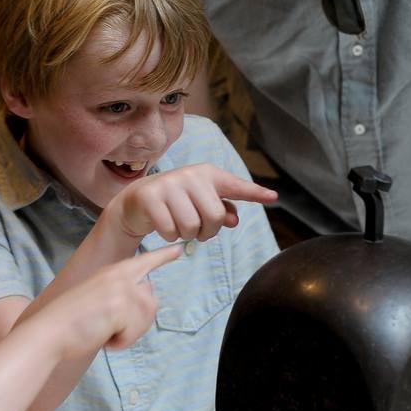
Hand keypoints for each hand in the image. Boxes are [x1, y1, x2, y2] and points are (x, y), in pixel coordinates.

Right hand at [48, 245, 177, 358]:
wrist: (49, 331)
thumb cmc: (69, 322)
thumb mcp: (97, 298)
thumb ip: (120, 294)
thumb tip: (147, 293)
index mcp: (111, 272)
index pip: (144, 261)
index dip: (163, 256)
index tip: (180, 249)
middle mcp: (118, 276)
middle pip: (152, 300)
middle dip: (138, 321)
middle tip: (111, 329)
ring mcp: (120, 290)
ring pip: (146, 317)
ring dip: (128, 333)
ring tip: (103, 331)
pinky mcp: (119, 306)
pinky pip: (134, 332)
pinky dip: (121, 342)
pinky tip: (102, 337)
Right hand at [109, 163, 276, 242]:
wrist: (137, 201)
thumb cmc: (177, 203)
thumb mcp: (201, 203)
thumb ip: (221, 210)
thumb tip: (233, 220)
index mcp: (208, 174)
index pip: (235, 186)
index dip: (255, 193)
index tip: (273, 197)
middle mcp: (190, 175)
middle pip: (214, 217)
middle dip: (207, 231)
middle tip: (197, 229)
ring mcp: (169, 184)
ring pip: (191, 227)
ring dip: (187, 236)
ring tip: (180, 227)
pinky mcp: (150, 197)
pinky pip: (170, 231)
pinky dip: (170, 236)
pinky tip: (164, 226)